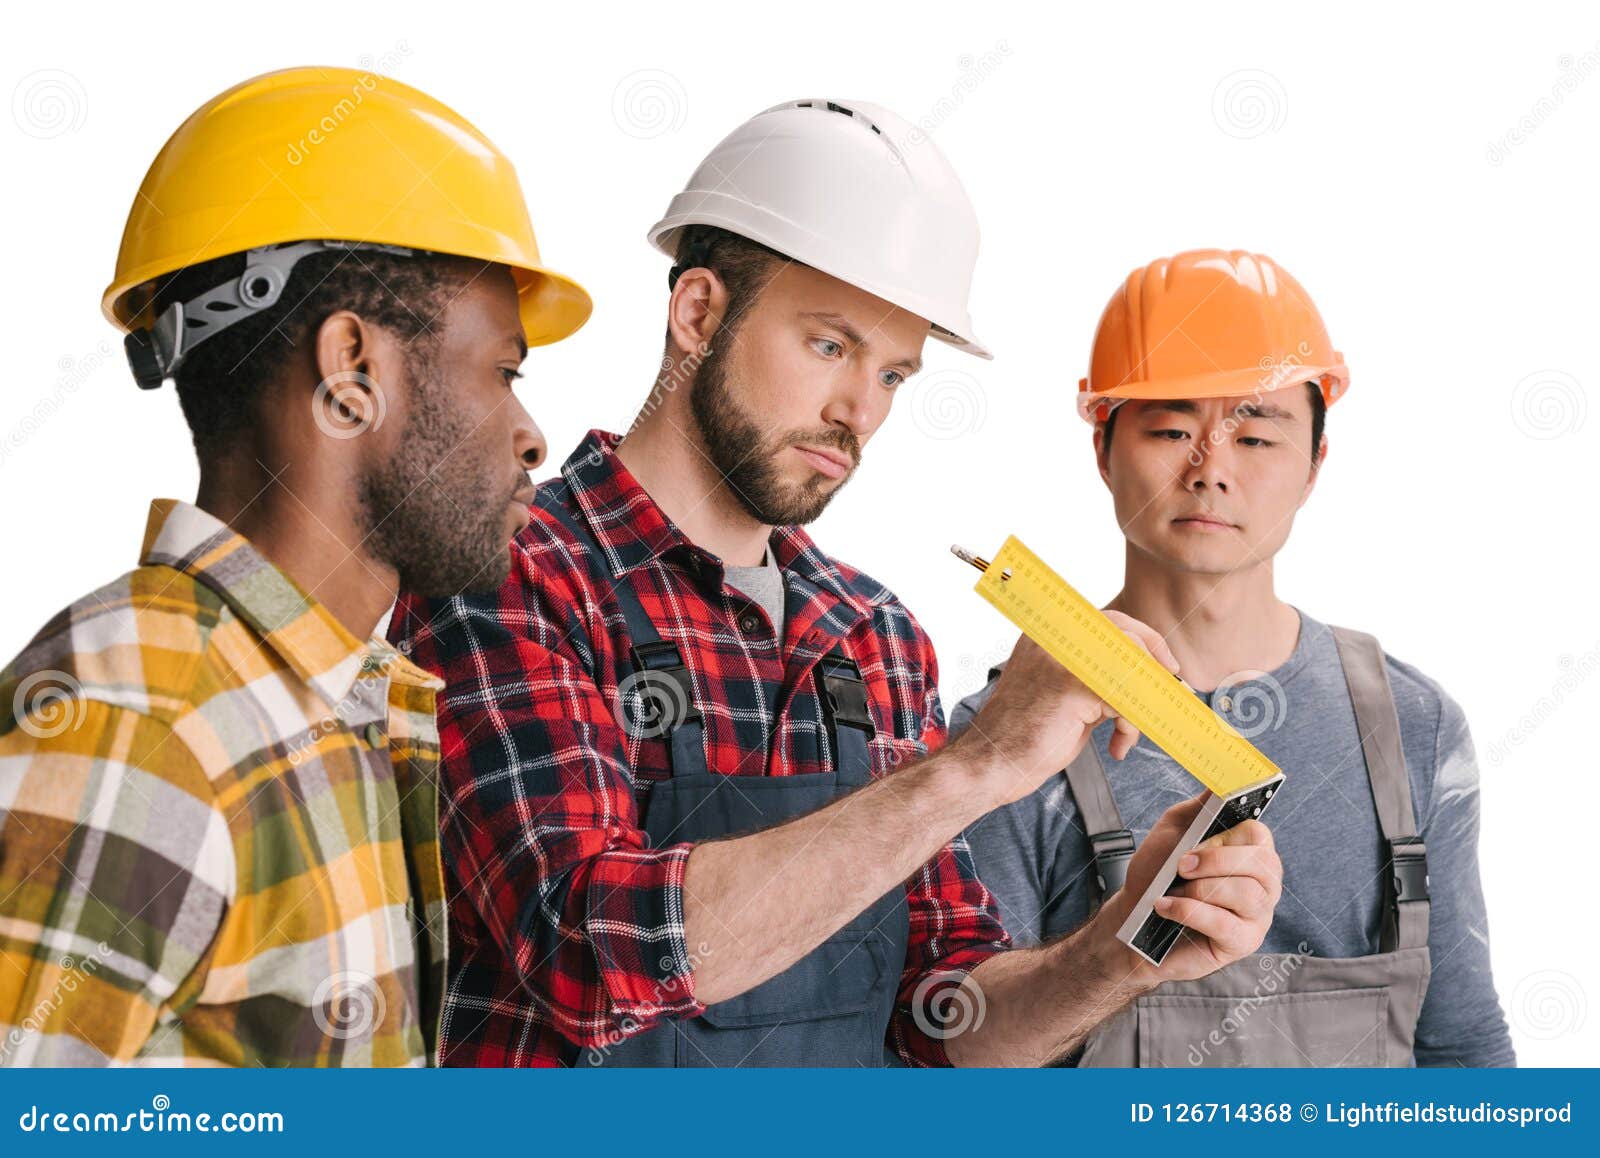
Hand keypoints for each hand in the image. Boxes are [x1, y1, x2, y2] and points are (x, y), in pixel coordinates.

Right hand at [955, 612, 1179, 806]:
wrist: (993, 763)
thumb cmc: (1028, 736)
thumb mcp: (1067, 693)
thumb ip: (1101, 675)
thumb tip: (1148, 673)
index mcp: (1049, 634)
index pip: (1111, 620)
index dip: (1146, 640)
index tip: (1166, 666)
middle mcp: (1053, 637)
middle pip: (1127, 635)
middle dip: (1155, 667)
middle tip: (1168, 693)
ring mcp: (1062, 658)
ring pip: (1130, 666)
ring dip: (1139, 706)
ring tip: (1125, 734)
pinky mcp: (1071, 684)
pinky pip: (1125, 697)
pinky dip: (1131, 725)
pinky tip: (1116, 746)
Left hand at [1095, 794, 1282, 987]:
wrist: (1134, 917)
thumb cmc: (1157, 875)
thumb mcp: (1174, 832)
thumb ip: (1200, 808)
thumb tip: (1220, 782)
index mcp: (1249, 853)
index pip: (1260, 835)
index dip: (1228, 836)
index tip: (1198, 841)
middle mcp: (1262, 884)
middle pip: (1262, 863)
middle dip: (1215, 861)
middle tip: (1181, 866)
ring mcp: (1257, 916)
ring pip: (1247, 894)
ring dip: (1200, 889)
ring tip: (1172, 891)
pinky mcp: (1242, 943)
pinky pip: (1226, 925)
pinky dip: (1190, 912)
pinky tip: (1166, 908)